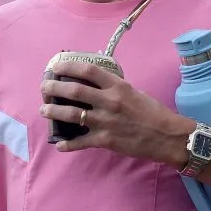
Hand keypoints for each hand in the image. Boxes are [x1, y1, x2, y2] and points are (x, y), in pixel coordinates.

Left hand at [40, 59, 193, 165]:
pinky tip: (59, 144)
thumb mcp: (134, 91)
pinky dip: (67, 144)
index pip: (88, 71)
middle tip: (44, 88)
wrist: (167, 136)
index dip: (68, 66)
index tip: (56, 66)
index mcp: (117, 86)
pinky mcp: (105, 140)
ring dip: (54, 111)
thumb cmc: (152, 112)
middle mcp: (109, 101)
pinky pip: (80, 142)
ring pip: (71, 114)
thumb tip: (95, 85)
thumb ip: (114, 88)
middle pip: (74, 90)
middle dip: (54, 88)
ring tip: (45, 110)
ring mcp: (106, 121)